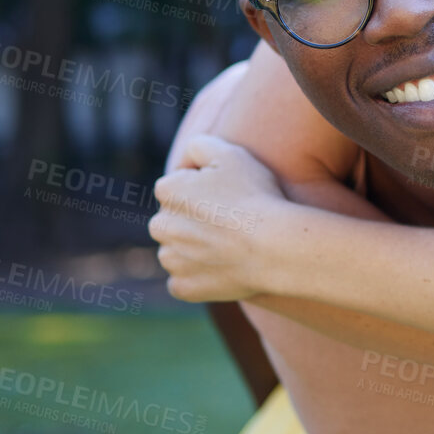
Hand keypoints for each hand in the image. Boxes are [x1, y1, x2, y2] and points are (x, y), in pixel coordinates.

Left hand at [150, 135, 287, 302]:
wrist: (273, 246)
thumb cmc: (254, 196)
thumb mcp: (229, 153)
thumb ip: (199, 146)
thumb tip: (187, 159)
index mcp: (167, 191)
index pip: (178, 186)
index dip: (204, 188)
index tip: (229, 194)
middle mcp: (160, 226)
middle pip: (173, 220)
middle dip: (192, 219)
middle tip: (228, 220)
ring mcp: (171, 260)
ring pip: (176, 251)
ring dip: (193, 248)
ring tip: (228, 244)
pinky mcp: (183, 287)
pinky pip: (184, 281)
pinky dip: (198, 277)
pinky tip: (222, 268)